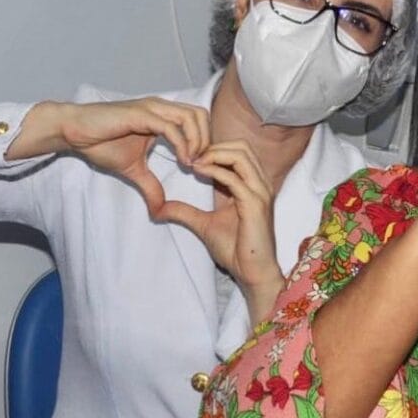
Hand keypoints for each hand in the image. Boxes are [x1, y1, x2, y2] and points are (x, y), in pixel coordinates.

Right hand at [12, 98, 209, 212]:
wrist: (73, 132)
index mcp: (163, 117)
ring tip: (193, 164)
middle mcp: (161, 108)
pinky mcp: (140, 114)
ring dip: (198, 142)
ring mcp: (152, 108)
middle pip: (202, 115)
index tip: (202, 168)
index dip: (206, 143)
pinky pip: (170, 126)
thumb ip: (151, 186)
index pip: (199, 121)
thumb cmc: (100, 143)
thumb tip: (160, 211)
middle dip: (208, 141)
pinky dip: (182, 143)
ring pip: (191, 117)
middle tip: (202, 165)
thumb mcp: (133, 170)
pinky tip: (182, 161)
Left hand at [155, 141, 284, 323]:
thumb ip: (184, 212)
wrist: (251, 272)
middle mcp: (259, 184)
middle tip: (189, 156)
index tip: (188, 157)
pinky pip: (234, 177)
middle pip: (241, 146)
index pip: (237, 151)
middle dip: (213, 145)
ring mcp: (260, 192)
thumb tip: (157, 208)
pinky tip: (197, 171)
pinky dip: (214, 170)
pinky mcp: (255, 203)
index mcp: (251, 185)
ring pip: (240, 155)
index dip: (212, 148)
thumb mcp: (203, 225)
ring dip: (213, 153)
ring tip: (192, 162)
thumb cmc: (236, 250)